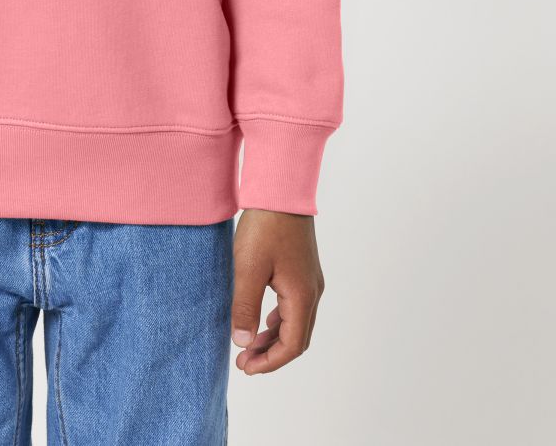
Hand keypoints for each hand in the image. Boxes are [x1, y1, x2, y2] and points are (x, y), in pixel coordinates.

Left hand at [230, 208, 324, 374]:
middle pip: (297, 337)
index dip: (270, 362)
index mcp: (301, 295)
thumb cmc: (264, 226)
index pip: (292, 345)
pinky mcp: (303, 269)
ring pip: (296, 321)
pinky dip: (279, 320)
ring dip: (274, 337)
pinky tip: (262, 319)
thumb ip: (245, 307)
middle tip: (244, 361)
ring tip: (249, 344)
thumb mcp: (248, 268)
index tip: (246, 367)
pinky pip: (295, 305)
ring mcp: (310, 279)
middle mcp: (312, 291)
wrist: (280, 189)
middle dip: (271, 354)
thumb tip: (243, 342)